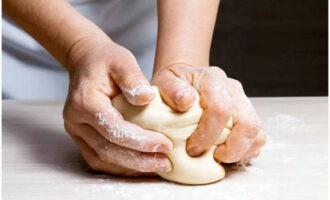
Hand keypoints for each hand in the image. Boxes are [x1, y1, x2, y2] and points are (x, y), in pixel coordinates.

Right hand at [63, 38, 172, 175]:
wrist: (86, 62)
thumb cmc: (106, 60)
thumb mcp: (122, 61)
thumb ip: (133, 78)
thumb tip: (147, 98)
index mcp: (85, 102)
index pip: (113, 128)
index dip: (140, 140)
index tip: (165, 144)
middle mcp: (76, 120)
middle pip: (107, 149)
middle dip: (139, 160)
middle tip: (165, 163)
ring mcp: (76, 131)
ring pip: (102, 159)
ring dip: (131, 167)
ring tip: (158, 166)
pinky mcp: (81, 137)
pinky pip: (99, 158)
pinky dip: (120, 166)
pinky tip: (141, 166)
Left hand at [152, 64, 265, 163]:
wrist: (184, 83)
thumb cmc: (174, 86)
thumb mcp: (164, 82)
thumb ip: (171, 89)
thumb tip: (186, 102)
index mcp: (212, 79)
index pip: (220, 107)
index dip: (208, 134)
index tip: (192, 148)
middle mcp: (233, 89)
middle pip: (247, 122)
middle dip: (230, 148)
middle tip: (211, 156)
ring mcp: (243, 102)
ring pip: (256, 132)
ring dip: (240, 151)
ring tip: (219, 157)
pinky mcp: (248, 116)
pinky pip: (258, 138)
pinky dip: (245, 151)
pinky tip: (226, 153)